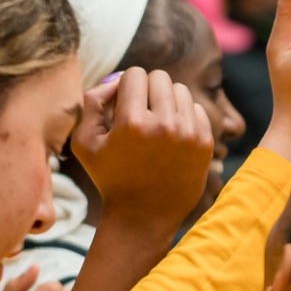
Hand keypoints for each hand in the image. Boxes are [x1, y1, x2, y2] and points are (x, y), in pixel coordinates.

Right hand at [74, 68, 215, 231]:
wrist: (144, 216)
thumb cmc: (110, 177)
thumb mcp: (85, 142)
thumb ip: (92, 102)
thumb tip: (116, 80)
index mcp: (133, 123)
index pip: (135, 74)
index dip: (124, 86)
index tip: (121, 105)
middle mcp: (165, 125)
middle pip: (160, 77)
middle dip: (146, 90)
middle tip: (138, 112)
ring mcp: (189, 133)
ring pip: (180, 90)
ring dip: (166, 101)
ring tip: (155, 124)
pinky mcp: (205, 142)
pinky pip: (196, 109)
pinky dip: (183, 116)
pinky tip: (171, 136)